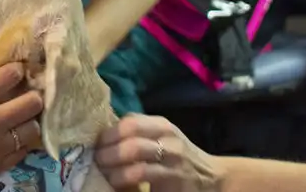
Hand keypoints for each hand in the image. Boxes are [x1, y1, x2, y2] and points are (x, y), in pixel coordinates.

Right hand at [0, 63, 42, 191]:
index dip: (15, 71)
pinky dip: (20, 145)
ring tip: (22, 122)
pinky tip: (13, 142)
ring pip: (32, 131)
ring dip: (29, 123)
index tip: (16, 72)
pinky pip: (21, 153)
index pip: (8, 77)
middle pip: (31, 104)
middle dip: (33, 96)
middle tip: (29, 96)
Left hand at [95, 114, 224, 191]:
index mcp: (161, 125)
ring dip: (114, 167)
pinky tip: (117, 184)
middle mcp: (169, 139)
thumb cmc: (176, 157)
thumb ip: (136, 132)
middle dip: (108, 151)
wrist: (211, 178)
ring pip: (136, 156)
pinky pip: (144, 176)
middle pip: (131, 137)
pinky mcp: (174, 180)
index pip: (130, 121)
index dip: (108, 133)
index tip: (94, 144)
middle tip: (96, 161)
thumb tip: (99, 134)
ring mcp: (173, 160)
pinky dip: (126, 180)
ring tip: (103, 174)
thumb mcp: (160, 137)